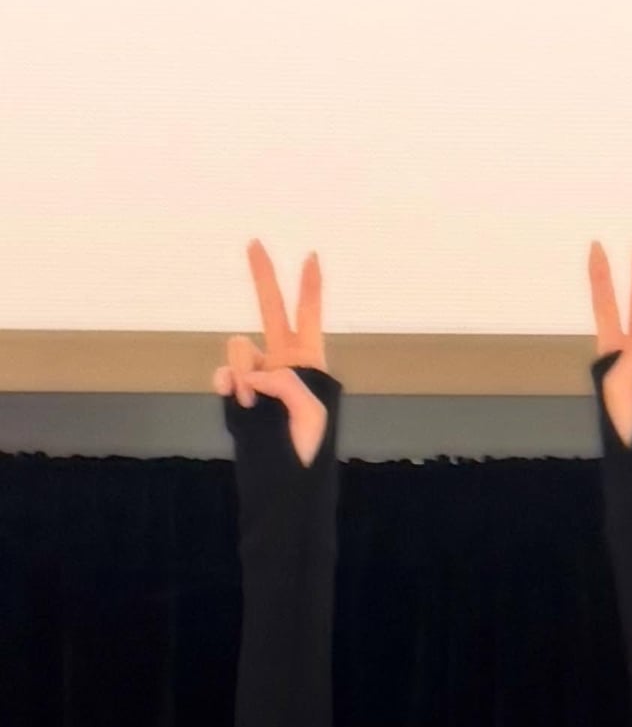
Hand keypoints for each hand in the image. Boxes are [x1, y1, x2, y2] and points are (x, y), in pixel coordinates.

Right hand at [212, 239, 328, 467]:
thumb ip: (283, 378)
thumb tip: (247, 375)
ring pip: (240, 347)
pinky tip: (241, 402)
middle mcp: (280, 362)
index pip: (309, 316)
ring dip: (248, 368)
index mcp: (309, 362)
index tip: (312, 255)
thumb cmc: (309, 447)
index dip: (310, 286)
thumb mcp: (311, 406)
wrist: (284, 484)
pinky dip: (230, 384)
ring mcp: (254, 377)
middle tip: (254, 242)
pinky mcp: (233, 395)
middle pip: (270, 311)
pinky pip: (224, 374)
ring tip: (261, 403)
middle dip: (263, 276)